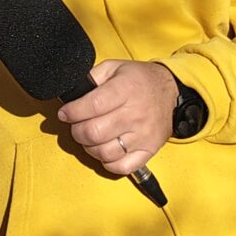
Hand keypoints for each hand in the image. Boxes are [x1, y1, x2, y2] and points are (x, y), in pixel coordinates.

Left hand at [58, 60, 177, 177]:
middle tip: (76, 125)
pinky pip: (121, 167)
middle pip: (94, 132)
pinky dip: (107, 162)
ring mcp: (143, 135)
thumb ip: (92, 77)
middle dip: (77, 130)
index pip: (92, 106)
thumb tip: (71, 94)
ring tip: (90, 137)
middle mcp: (135, 114)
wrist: (170, 89)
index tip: (65, 113)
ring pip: (104, 152)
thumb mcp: (114, 67)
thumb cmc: (139, 80)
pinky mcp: (148, 150)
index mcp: (126, 90)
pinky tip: (105, 150)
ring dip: (89, 147)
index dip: (72, 112)